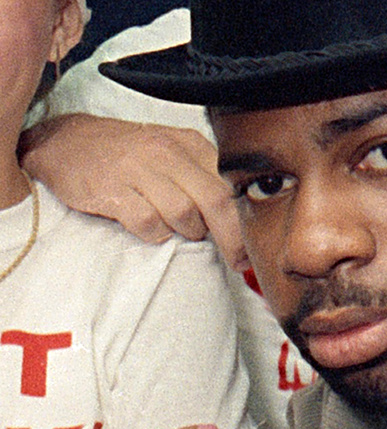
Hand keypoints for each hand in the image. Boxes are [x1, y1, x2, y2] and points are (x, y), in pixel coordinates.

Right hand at [19, 114, 248, 269]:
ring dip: (188, 233)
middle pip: (216, 200)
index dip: (246, 221)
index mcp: (190, 144)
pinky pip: (147, 223)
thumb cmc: (128, 154)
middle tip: (236, 261)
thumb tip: (240, 220)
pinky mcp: (111, 189)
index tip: (253, 247)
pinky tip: (151, 229)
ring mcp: (138, 169)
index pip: (231, 184)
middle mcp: (167, 152)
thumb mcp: (173, 153)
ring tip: (179, 231)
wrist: (65, 142)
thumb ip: (205, 178)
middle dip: (232, 238)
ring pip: (184, 214)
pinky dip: (156, 234)